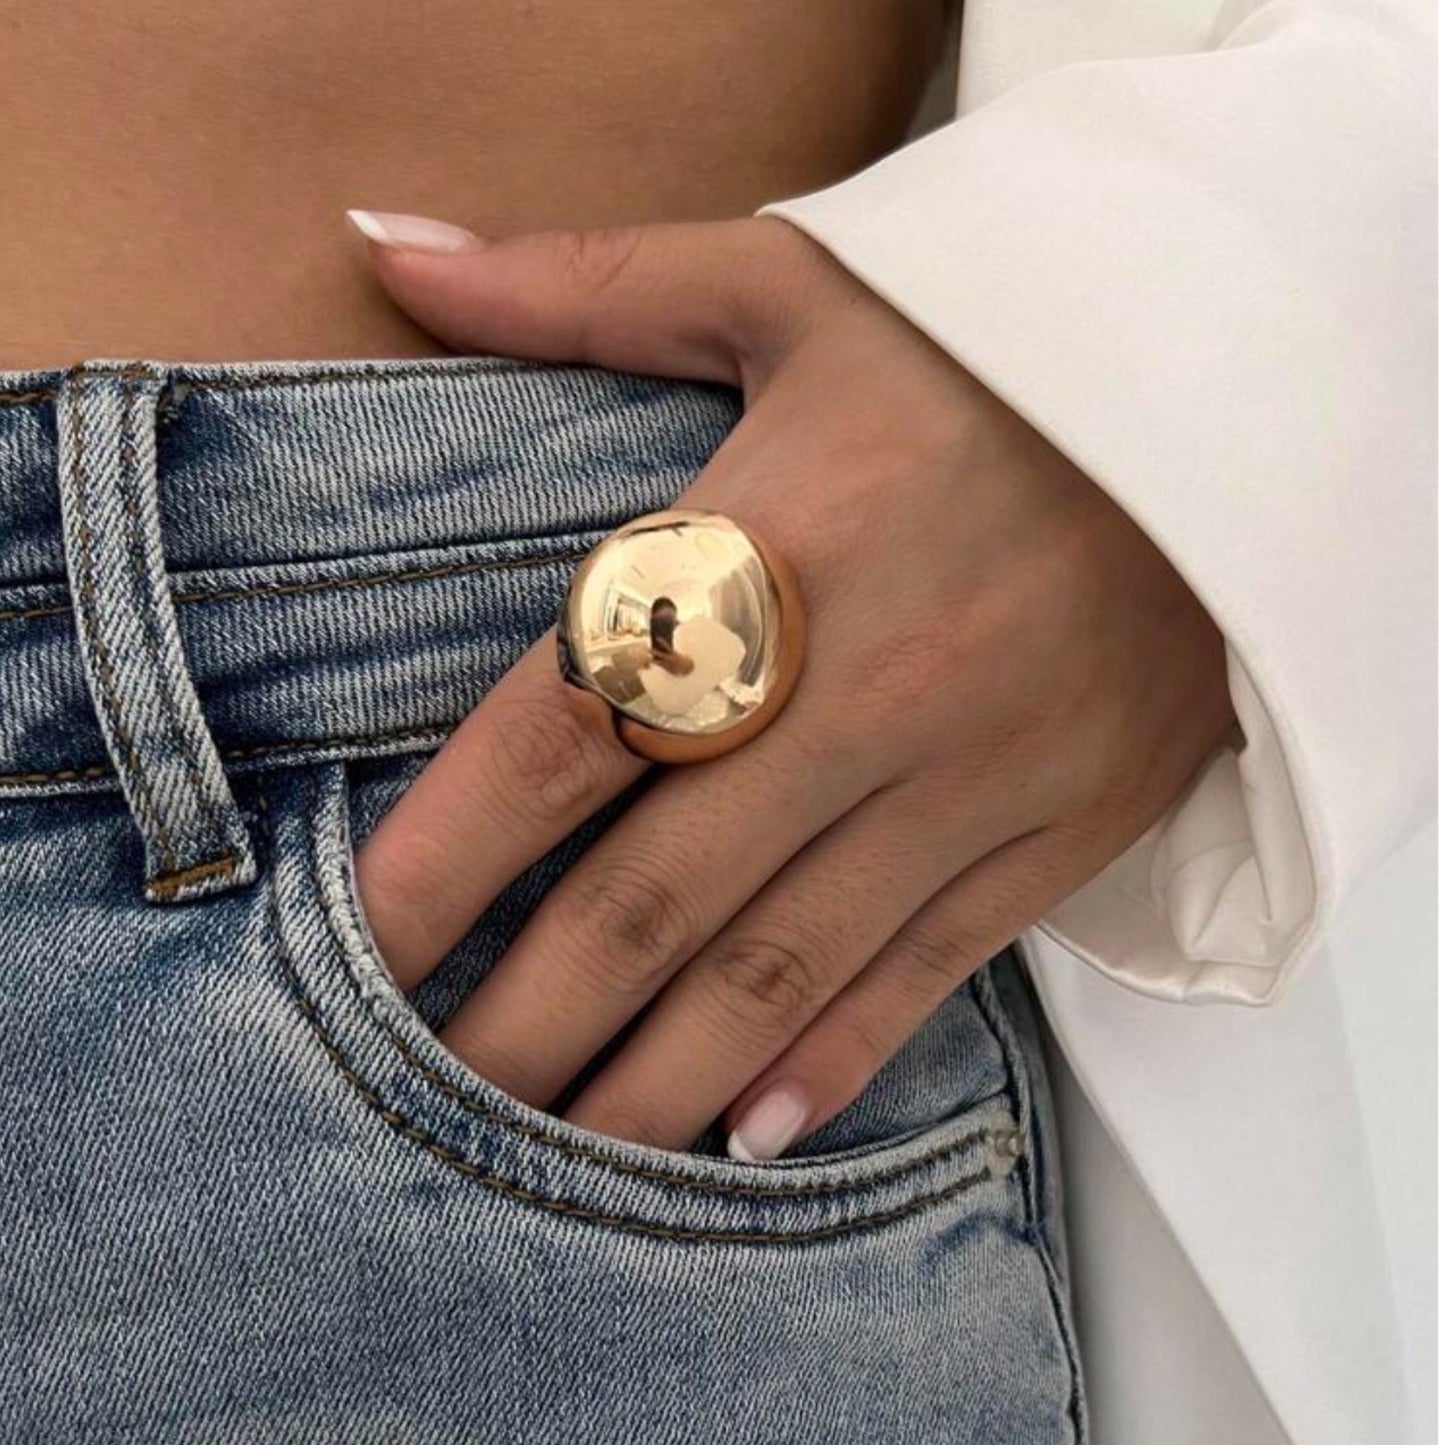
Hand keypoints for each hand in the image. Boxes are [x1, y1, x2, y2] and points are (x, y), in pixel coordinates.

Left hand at [347, 211, 1235, 1160]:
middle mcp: (856, 686)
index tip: (356, 945)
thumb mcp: (786, 280)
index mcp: (768, 545)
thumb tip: (385, 249)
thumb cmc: (989, 341)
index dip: (445, 852)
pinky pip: (927, 968)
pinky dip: (833, 1056)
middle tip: (427, 1103)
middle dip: (525, 1014)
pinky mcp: (1052, 828)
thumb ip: (575, 286)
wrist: (1234, 398)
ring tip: (548, 1155)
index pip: (563, 727)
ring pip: (776, 965)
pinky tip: (749, 1132)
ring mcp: (963, 776)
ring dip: (650, 1077)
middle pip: (650, 890)